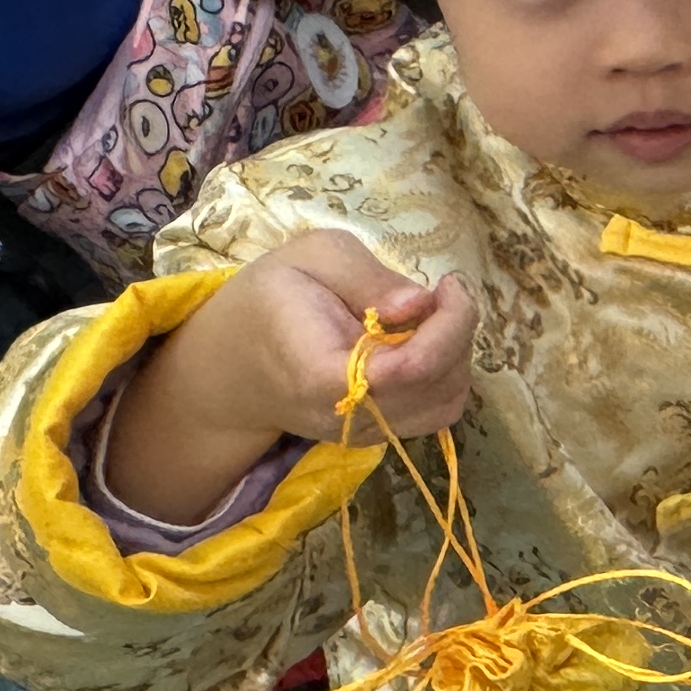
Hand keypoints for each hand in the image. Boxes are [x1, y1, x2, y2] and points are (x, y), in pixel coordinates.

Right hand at [101, 230, 478, 520]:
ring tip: (428, 316)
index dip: (448, 326)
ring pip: (447, 402)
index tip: (445, 284)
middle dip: (457, 331)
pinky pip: (436, 410)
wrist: (233, 362)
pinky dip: (446, 373)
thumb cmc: (271, 300)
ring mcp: (366, 432)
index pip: (411, 369)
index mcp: (322, 373)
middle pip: (440, 385)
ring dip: (456, 353)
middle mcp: (348, 416)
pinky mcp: (379, 433)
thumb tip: (418, 304)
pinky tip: (420, 341)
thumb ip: (367, 277)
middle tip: (439, 292)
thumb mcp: (310, 257)